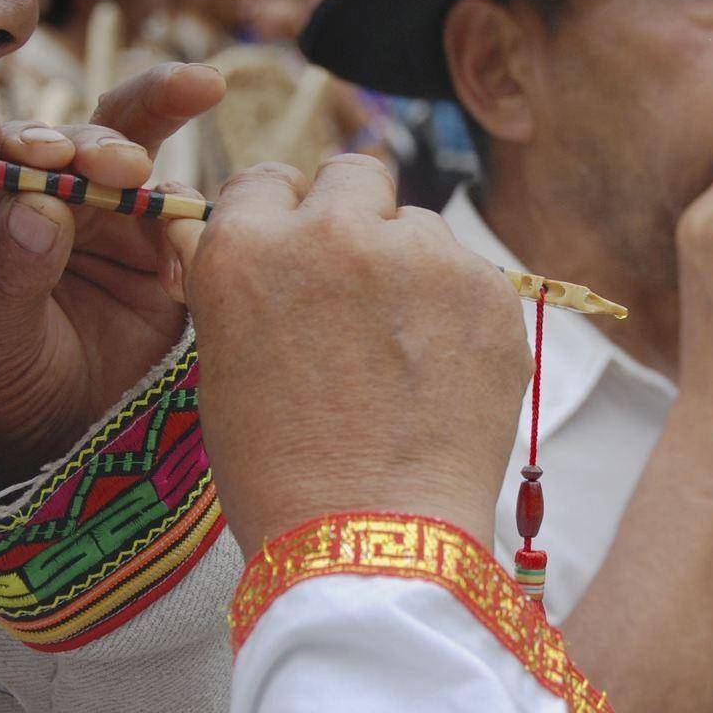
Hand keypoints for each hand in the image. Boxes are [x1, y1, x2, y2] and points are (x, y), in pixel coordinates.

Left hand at [0, 63, 225, 486]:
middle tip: (121, 163)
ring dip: (149, 168)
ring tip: (151, 195)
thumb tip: (38, 205)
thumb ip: (8, 274)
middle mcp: (49, 197)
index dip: (30, 143)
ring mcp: (109, 219)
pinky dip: (188, 229)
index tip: (48, 156)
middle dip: (104, 138)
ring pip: (138, 160)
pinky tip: (178, 269)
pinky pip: (182, 220)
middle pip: (80, 137)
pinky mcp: (160, 248)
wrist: (55, 447)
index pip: (5, 155)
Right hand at [179, 154, 531, 553]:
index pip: (265, 181)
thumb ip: (251, 286)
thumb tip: (270, 245)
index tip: (297, 247)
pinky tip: (441, 377)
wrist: (372, 538)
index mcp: (247, 249)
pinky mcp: (487, 289)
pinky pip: (469, 276)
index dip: (283, 215)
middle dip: (355, 213)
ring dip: (410, 267)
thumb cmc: (281, 472)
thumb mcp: (224, 365)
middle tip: (359, 280)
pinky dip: (459, 313)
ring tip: (403, 354)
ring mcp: (418, 255)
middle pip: (352, 173)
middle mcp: (332, 232)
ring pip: (419, 226)